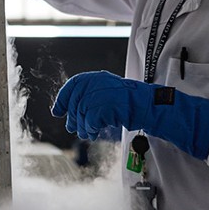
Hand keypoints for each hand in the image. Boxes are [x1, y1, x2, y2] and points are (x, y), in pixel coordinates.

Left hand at [51, 71, 208, 159]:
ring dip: (82, 125)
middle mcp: (98, 82)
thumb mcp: (109, 96)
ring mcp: (101, 93)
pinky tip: (94, 132)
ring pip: (81, 113)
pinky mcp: (105, 106)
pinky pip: (89, 120)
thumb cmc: (132, 104)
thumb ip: (90, 99)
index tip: (57, 110)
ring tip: (88, 131)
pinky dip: (89, 128)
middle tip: (74, 127)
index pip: (73, 84)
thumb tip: (67, 113)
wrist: (151, 106)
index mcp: (97, 77)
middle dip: (73, 117)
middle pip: (75, 102)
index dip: (63, 98)